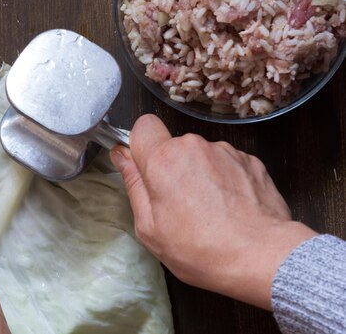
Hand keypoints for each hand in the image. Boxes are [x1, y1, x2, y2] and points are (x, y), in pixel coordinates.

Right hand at [110, 114, 316, 309]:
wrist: (262, 257)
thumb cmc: (201, 249)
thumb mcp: (150, 228)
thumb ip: (133, 184)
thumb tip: (122, 156)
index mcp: (163, 160)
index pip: (143, 126)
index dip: (141, 145)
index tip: (146, 167)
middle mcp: (194, 146)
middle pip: (173, 146)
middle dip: (172, 167)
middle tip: (179, 204)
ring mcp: (225, 151)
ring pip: (201, 155)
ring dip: (201, 174)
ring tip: (211, 210)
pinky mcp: (251, 160)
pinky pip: (227, 163)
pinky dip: (225, 180)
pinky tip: (231, 208)